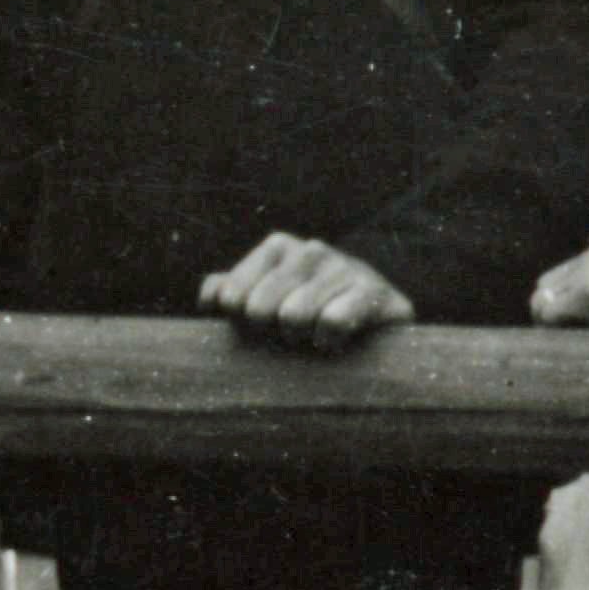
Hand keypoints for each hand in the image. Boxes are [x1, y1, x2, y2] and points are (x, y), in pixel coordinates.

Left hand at [198, 234, 416, 353]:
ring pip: (294, 315)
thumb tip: (210, 296)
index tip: (260, 328)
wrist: (377, 323)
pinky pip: (332, 321)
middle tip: (292, 335)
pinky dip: (329, 340)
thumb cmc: (309, 315)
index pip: (232, 295)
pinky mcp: (373, 290)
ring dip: (301, 338)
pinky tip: (337, 342)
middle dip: (271, 332)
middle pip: (259, 308)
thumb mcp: (264, 302)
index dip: (240, 323)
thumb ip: (230, 293)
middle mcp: (310, 249)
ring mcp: (343, 265)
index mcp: (277, 247)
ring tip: (314, 337)